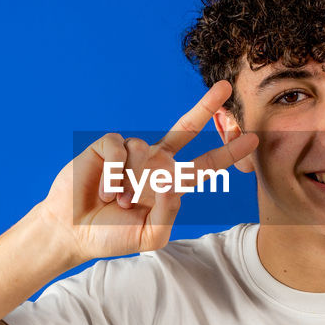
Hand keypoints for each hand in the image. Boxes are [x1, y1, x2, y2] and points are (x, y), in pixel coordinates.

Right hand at [38, 80, 258, 263]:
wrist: (72, 231)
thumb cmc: (112, 234)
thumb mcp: (150, 237)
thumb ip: (169, 214)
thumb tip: (175, 183)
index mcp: (170, 184)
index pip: (204, 165)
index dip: (228, 152)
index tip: (252, 140)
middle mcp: (154, 163)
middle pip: (185, 129)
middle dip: (205, 107)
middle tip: (224, 88)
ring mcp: (131, 153)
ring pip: (146, 149)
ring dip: (131, 181)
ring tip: (117, 199)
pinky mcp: (107, 146)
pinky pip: (120, 147)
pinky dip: (114, 172)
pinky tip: (104, 187)